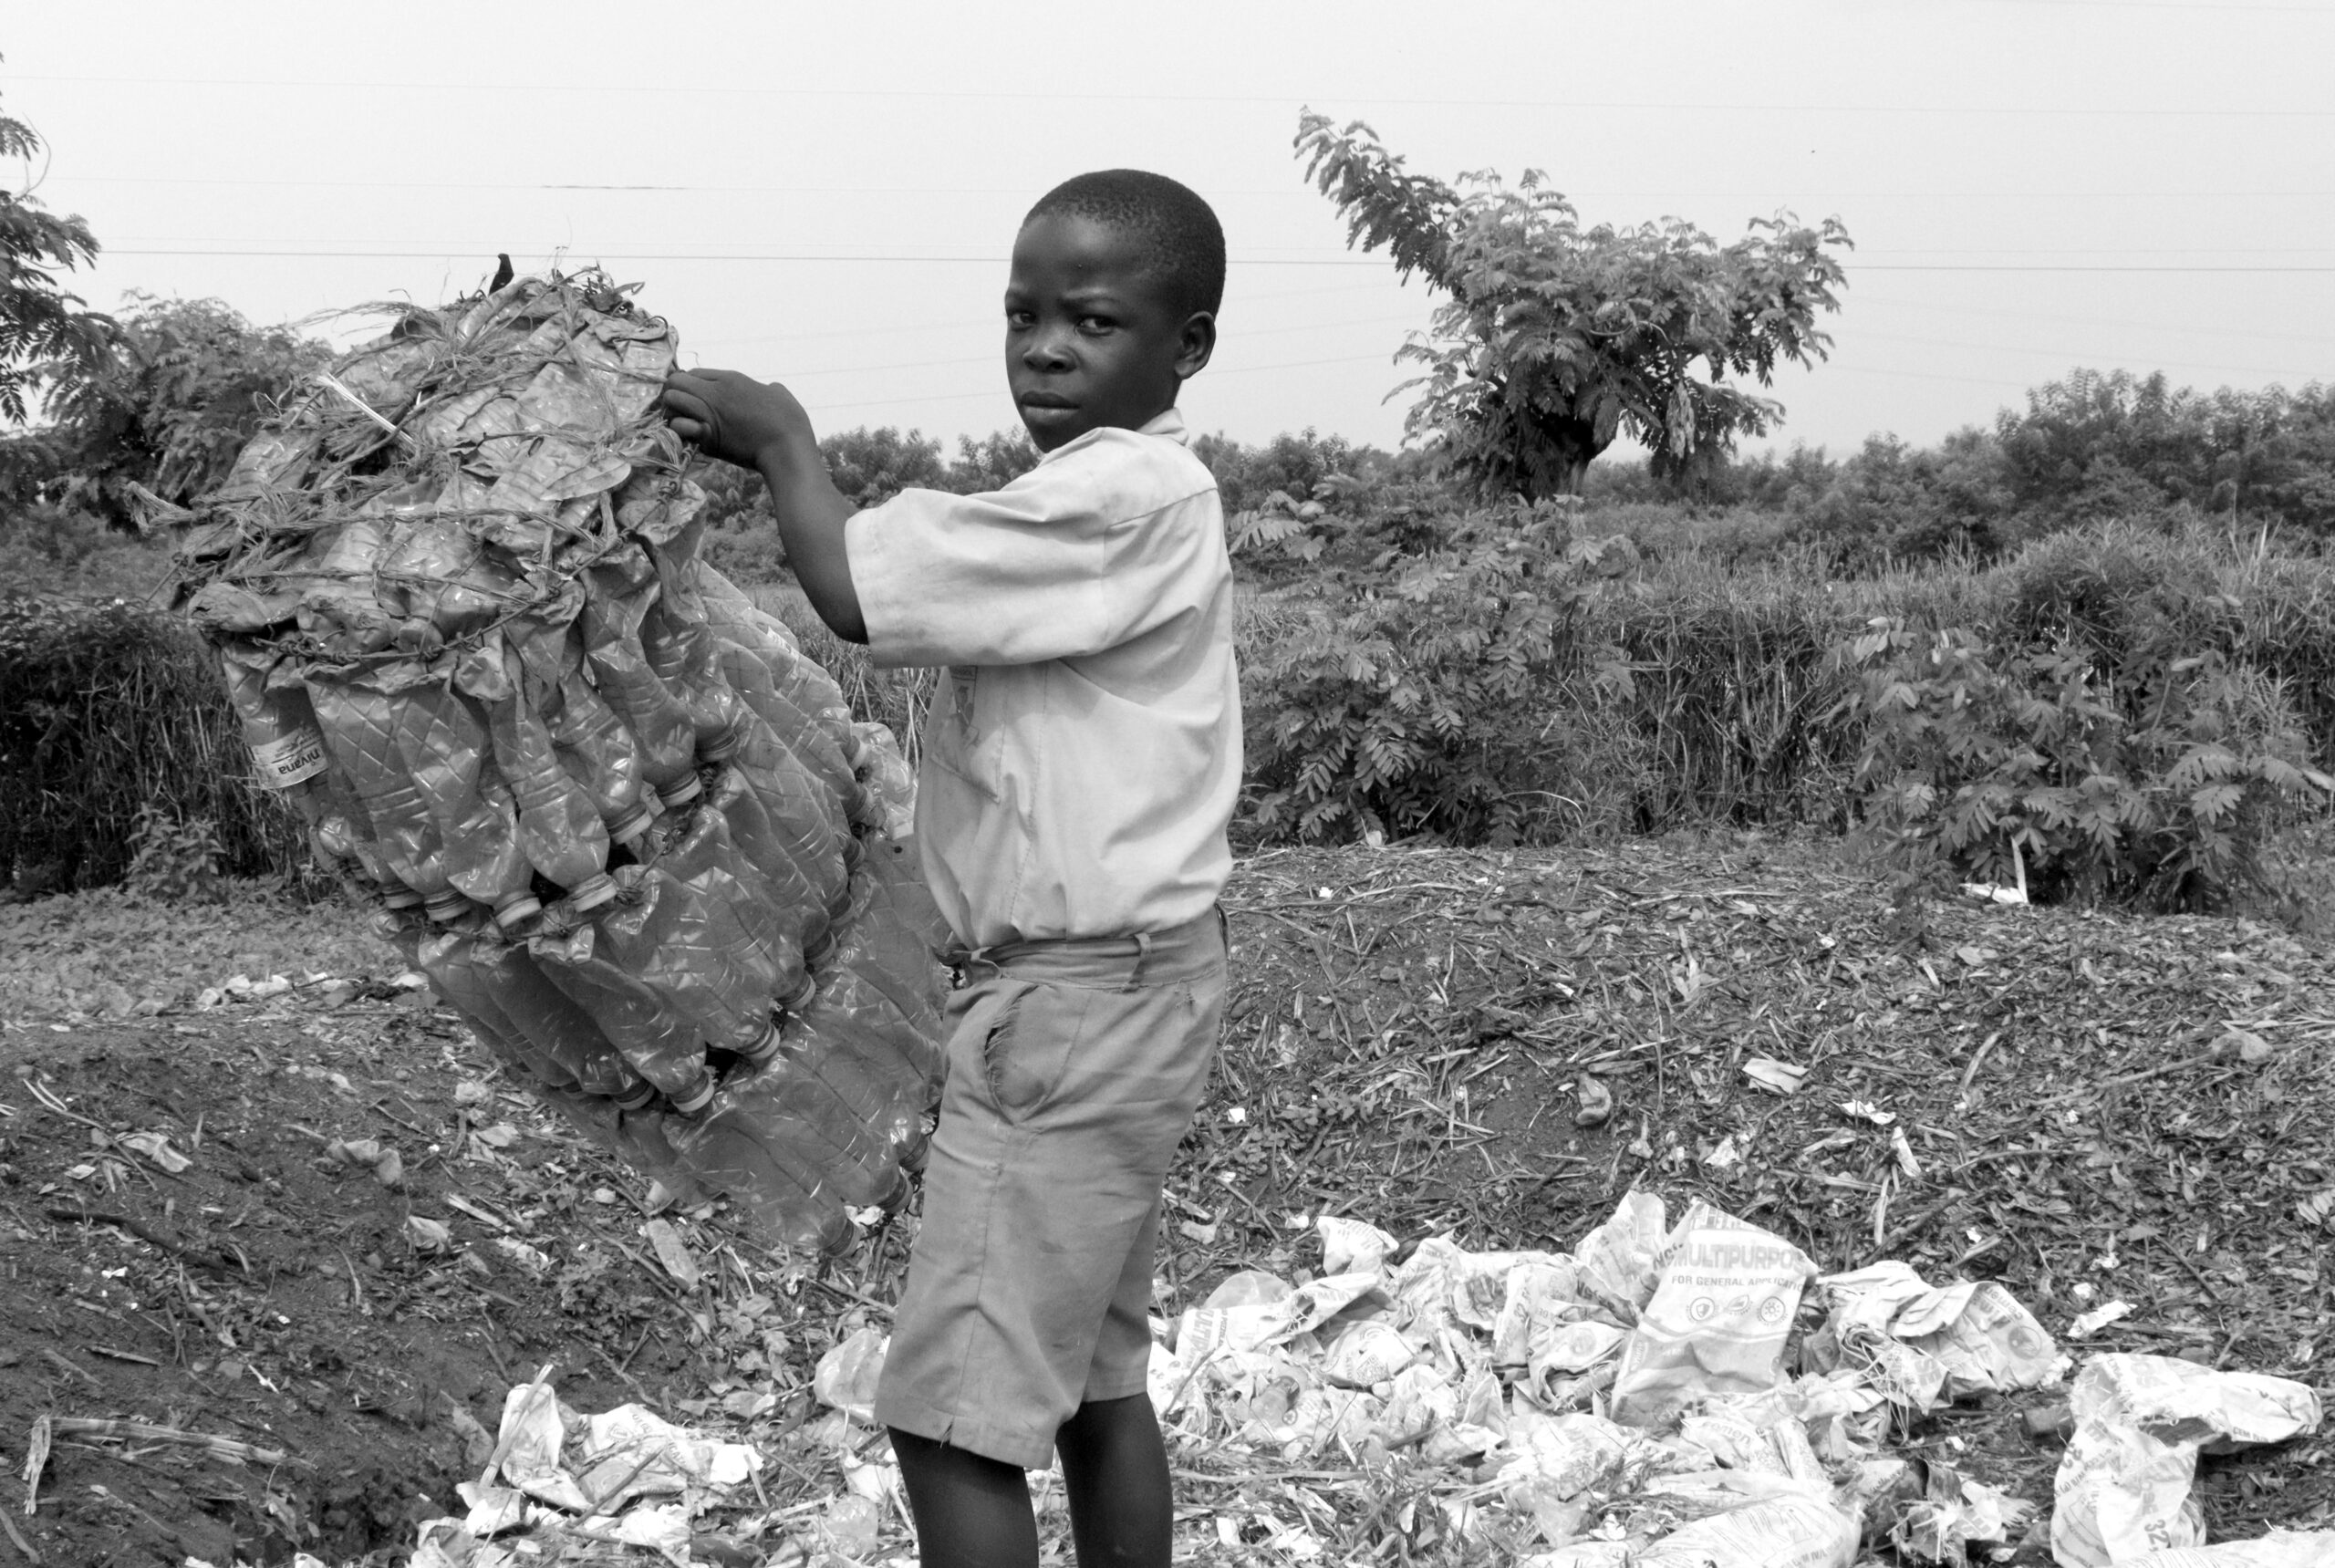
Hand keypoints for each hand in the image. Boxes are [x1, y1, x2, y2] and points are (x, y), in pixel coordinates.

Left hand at [659, 368, 813, 470]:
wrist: (786, 450)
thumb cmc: (789, 423)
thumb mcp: (781, 395)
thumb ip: (769, 389)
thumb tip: (770, 390)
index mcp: (732, 379)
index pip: (693, 373)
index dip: (692, 386)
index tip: (697, 399)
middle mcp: (715, 392)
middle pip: (675, 381)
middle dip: (675, 394)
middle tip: (685, 410)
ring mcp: (708, 414)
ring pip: (671, 400)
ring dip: (673, 411)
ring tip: (686, 422)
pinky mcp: (706, 437)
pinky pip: (678, 426)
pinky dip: (680, 431)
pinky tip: (692, 437)